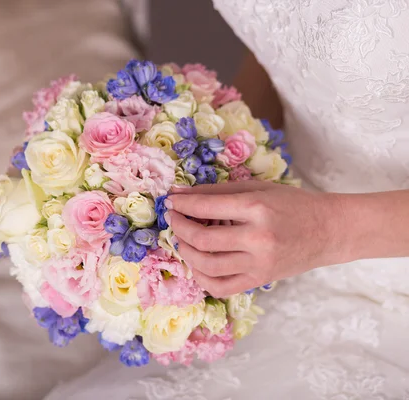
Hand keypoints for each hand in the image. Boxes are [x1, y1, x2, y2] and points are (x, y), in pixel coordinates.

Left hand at [164, 181, 346, 297]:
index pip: (207, 206)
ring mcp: (259, 263)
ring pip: (207, 265)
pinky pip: (221, 286)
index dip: (182, 204)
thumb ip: (217, 191)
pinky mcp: (260, 281)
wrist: (328, 231)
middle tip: (173, 219)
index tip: (170, 202)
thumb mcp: (257, 189)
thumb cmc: (291, 205)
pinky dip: (201, 277)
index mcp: (257, 208)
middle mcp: (257, 238)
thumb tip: (179, 194)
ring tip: (183, 240)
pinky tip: (197, 263)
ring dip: (186, 252)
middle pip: (203, 239)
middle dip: (179, 228)